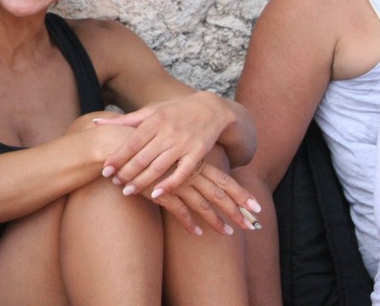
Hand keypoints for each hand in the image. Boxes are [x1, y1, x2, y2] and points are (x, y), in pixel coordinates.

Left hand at [93, 92, 226, 196]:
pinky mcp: (197, 153)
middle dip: (127, 172)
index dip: (117, 157)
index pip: (131, 143)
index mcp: (153, 121)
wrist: (210, 109)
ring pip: (159, 166)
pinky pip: (183, 172)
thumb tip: (95, 123)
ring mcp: (183, 144)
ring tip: (128, 191)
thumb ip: (124, 120)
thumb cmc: (174, 111)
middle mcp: (167, 132)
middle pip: (142, 157)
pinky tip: (156, 194)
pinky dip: (170, 184)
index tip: (105, 170)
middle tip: (114, 183)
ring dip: (142, 181)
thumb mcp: (150, 111)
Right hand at [146, 153, 262, 235]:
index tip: (256, 207)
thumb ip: (184, 158)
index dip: (241, 194)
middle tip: (251, 225)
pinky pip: (181, 212)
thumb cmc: (147, 145)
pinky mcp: (164, 193)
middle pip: (220, 195)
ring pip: (204, 206)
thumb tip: (196, 166)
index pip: (225, 180)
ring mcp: (178, 183)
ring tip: (228, 233)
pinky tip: (197, 233)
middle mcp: (191, 173)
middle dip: (236, 211)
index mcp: (195, 162)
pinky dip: (190, 224)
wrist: (123, 146)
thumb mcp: (170, 148)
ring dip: (217, 221)